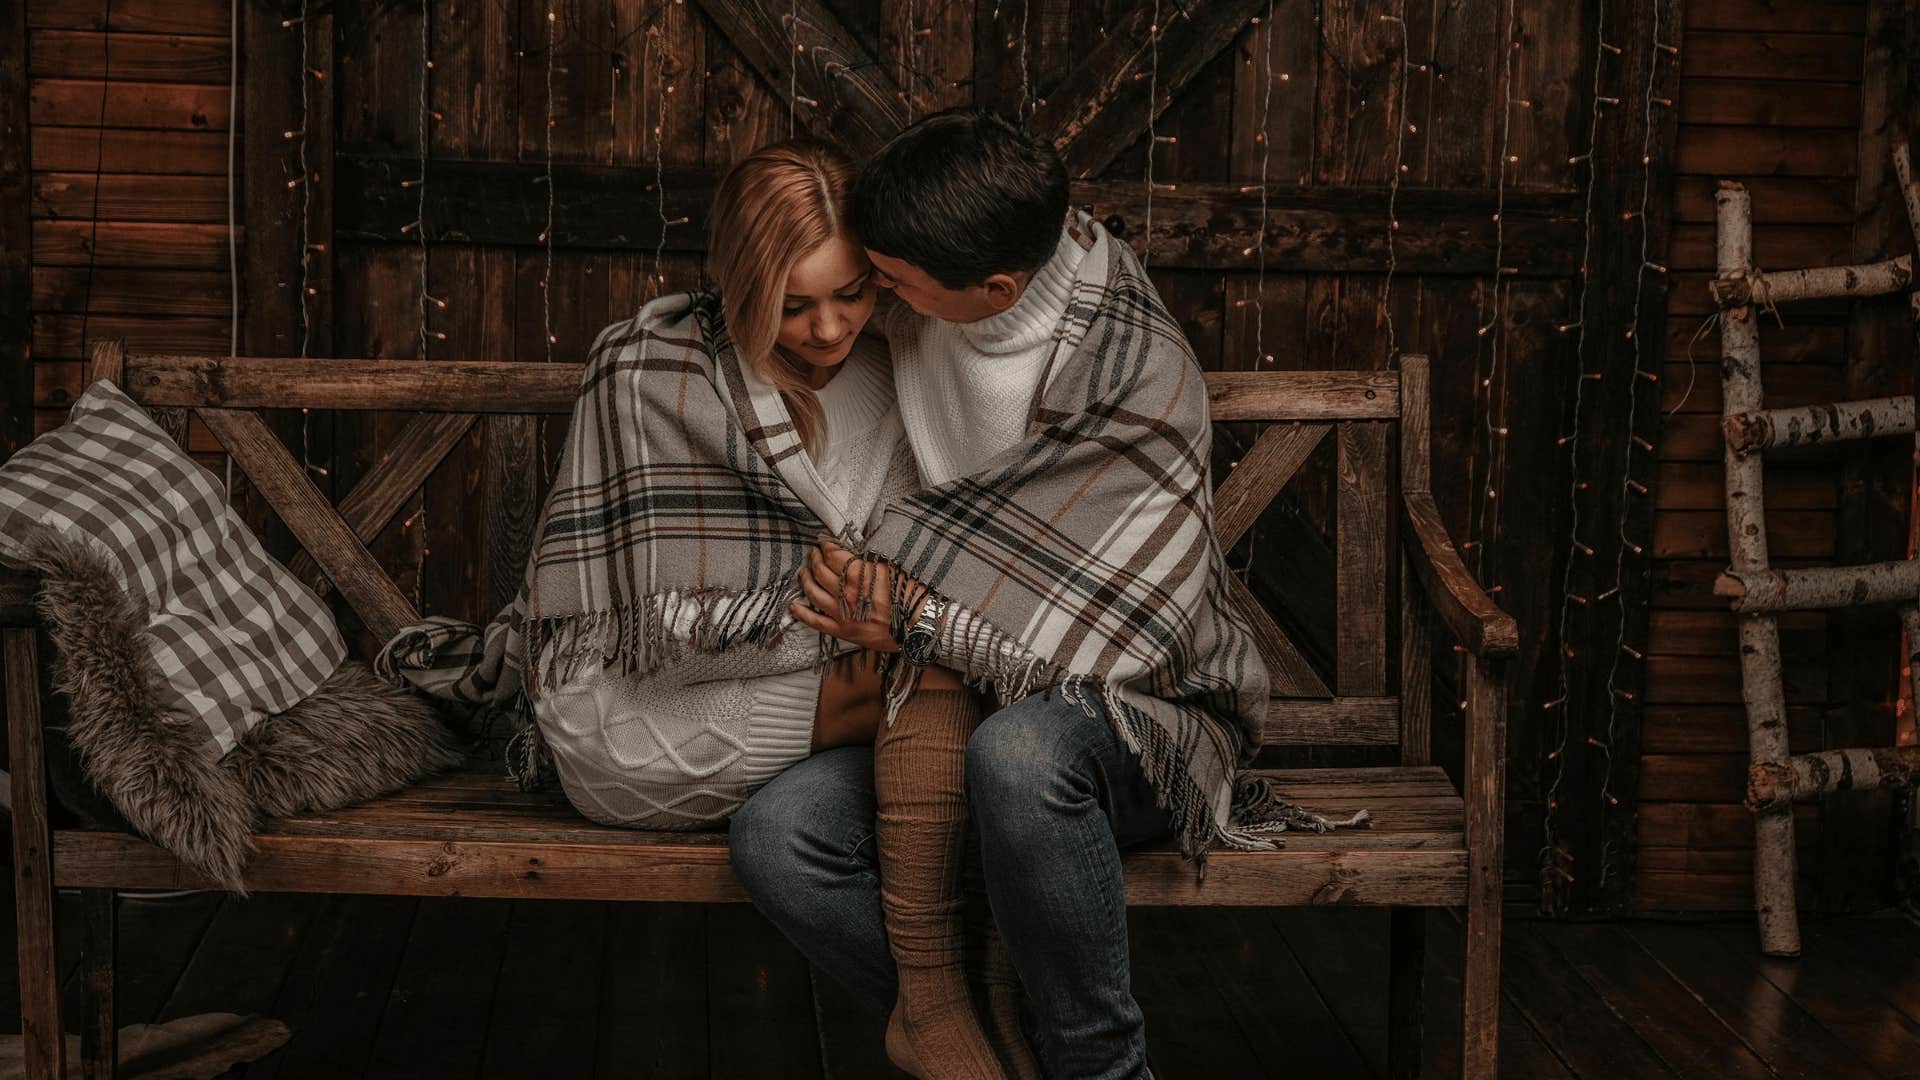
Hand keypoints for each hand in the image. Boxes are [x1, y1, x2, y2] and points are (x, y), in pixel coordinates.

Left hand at [789, 540, 926, 652]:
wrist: (918, 628)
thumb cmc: (909, 597)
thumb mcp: (892, 569)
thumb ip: (870, 560)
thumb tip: (856, 551)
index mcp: (858, 574)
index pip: (832, 554)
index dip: (825, 546)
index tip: (823, 542)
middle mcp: (846, 592)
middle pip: (819, 570)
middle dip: (814, 558)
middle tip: (813, 553)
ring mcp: (841, 613)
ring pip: (812, 592)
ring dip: (805, 579)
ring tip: (804, 572)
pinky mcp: (842, 630)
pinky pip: (815, 621)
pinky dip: (801, 613)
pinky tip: (794, 605)